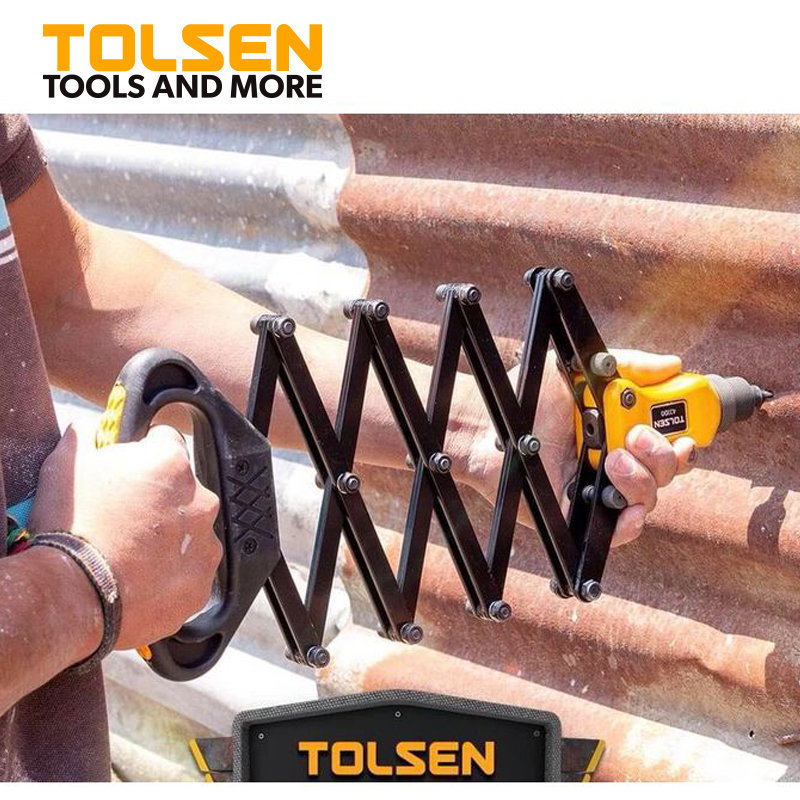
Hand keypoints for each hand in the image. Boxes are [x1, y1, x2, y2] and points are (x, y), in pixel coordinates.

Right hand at [29, 424, 220, 649]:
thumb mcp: (65, 467)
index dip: (145, 453)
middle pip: (182, 491)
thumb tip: (83, 431)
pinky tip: (141, 580)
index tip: (132, 470)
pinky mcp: (202, 582)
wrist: (72, 593)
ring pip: (190, 533)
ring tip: (131, 554)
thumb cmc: (70, 527)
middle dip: (159, 500)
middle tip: (126, 519)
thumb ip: (83, 441)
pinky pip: (190, 572)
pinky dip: (171, 575)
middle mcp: (200, 500)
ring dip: (169, 539)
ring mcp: (205, 543)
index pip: (166, 441)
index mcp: (171, 463)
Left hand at [453, 350, 696, 545]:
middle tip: (633, 437)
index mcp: (620, 429)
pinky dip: (632, 522)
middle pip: (667, 472)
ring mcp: (600, 490)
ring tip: (611, 460)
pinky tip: (626, 507)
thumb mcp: (576, 371)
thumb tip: (672, 364)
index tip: (685, 433)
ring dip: (642, 479)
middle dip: (663, 456)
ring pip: (649, 499)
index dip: (685, 441)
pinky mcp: (582, 518)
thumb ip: (625, 364)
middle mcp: (616, 460)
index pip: (668, 440)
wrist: (489, 428)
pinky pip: (621, 531)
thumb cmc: (529, 400)